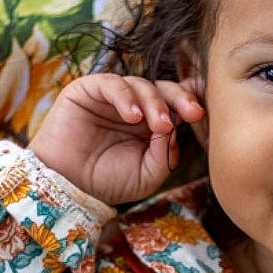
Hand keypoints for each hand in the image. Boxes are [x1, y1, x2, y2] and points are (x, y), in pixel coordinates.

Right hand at [29, 73, 204, 205]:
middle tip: (192, 113)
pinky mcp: (87, 91)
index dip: (191, 100)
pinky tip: (133, 116)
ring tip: (159, 125)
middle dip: (181, 99)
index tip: (203, 110)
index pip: (176, 103)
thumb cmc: (108, 183)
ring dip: (155, 103)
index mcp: (151, 124)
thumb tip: (177, 128)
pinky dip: (126, 97)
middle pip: (163, 89)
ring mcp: (111, 98)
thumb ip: (167, 153)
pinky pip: (112, 84)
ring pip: (141, 84)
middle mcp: (134, 107)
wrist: (69, 189)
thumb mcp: (149, 174)